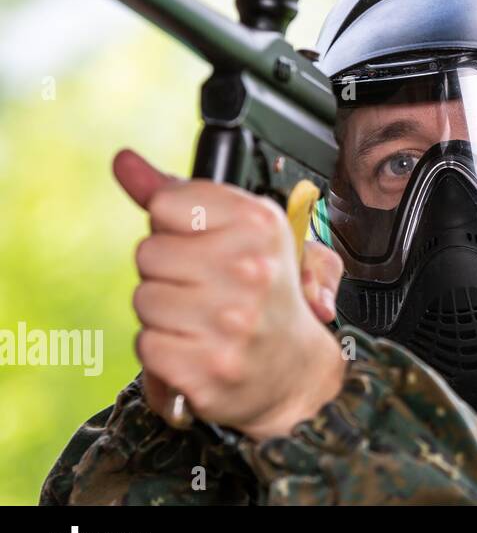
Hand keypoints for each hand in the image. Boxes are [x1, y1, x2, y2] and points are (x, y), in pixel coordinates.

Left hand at [114, 148, 347, 440]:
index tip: (202, 242)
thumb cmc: (264, 295)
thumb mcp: (239, 231)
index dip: (175, 226)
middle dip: (166, 272)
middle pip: (148, 253)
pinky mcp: (209, 365)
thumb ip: (177, 195)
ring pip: (144, 300)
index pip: (166, 203)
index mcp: (261, 224)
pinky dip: (164, 351)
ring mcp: (231, 320)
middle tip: (206, 288)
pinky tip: (197, 348)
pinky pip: (146, 344)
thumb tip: (124, 161)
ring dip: (164, 314)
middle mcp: (251, 267)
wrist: (296, 370)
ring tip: (203, 320)